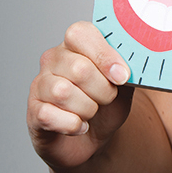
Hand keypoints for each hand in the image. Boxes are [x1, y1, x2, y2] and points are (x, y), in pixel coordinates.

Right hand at [27, 21, 132, 169]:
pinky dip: (73, 125)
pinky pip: (49, 116)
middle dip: (103, 90)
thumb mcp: (125, 83)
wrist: (93, 138)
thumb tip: (138, 59)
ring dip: (88, 108)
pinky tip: (80, 126)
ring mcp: (40, 84)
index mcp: (77, 44)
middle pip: (78, 69)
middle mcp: (53, 59)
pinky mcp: (33, 111)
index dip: (105, 56)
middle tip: (108, 98)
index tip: (122, 76)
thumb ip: (130, 68)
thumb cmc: (108, 105)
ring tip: (92, 111)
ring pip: (63, 93)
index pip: (80, 33)